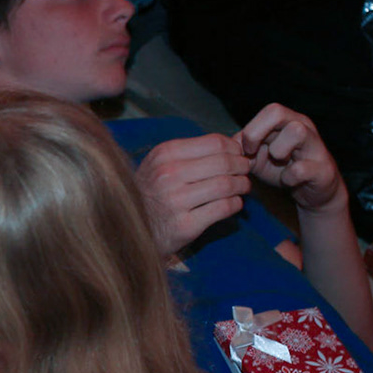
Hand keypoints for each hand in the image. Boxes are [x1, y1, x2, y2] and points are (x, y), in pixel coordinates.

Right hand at [135, 134, 252, 255]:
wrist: (126, 230)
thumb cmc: (149, 194)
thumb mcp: (159, 165)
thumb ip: (190, 153)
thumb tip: (232, 144)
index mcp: (164, 155)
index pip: (214, 142)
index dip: (234, 147)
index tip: (238, 154)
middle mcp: (169, 175)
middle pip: (224, 162)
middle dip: (242, 166)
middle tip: (245, 171)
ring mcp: (176, 201)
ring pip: (227, 185)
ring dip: (242, 185)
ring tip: (243, 187)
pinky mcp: (185, 225)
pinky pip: (223, 208)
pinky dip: (236, 204)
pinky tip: (234, 203)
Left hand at [237, 104, 344, 214]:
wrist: (313, 192)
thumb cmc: (284, 169)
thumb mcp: (259, 157)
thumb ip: (243, 149)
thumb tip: (227, 146)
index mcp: (287, 121)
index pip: (267, 111)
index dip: (251, 129)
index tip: (245, 150)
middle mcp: (303, 126)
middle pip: (277, 111)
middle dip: (256, 133)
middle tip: (254, 153)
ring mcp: (315, 146)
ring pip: (296, 131)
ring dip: (278, 150)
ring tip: (279, 162)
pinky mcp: (322, 169)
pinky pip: (301, 168)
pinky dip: (289, 177)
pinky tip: (289, 180)